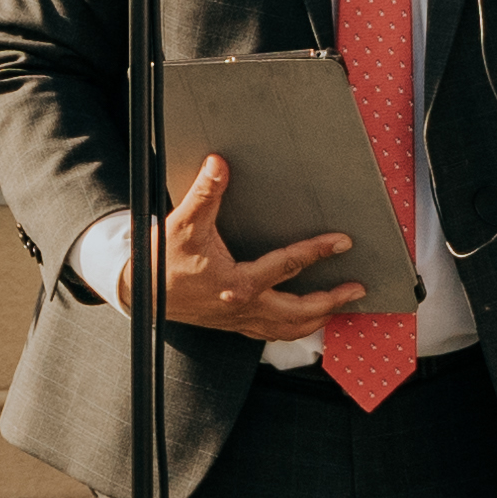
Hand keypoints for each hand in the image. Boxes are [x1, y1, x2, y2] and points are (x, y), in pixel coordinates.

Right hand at [142, 148, 361, 338]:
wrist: (139, 291)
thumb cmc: (161, 260)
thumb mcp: (183, 224)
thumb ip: (204, 193)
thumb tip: (219, 164)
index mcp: (238, 283)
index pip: (289, 265)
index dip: (319, 251)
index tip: (342, 242)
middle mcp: (243, 306)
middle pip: (300, 312)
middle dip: (332, 300)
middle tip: (357, 289)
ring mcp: (239, 320)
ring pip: (288, 329)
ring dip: (318, 319)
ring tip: (339, 308)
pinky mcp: (233, 324)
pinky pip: (271, 333)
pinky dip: (293, 329)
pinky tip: (303, 321)